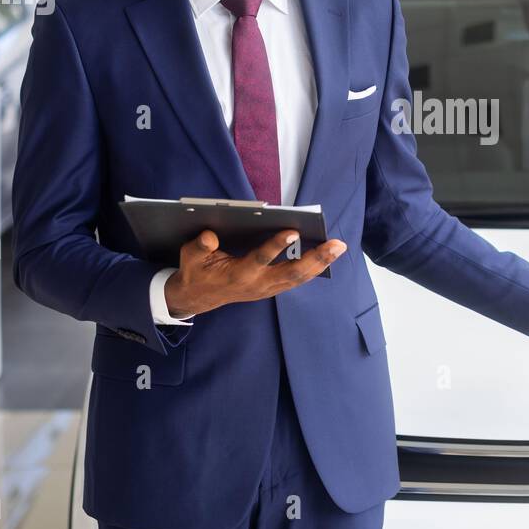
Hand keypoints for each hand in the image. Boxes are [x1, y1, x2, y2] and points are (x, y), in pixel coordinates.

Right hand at [164, 228, 345, 317]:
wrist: (198, 298)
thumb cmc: (196, 272)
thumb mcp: (190, 256)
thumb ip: (199, 246)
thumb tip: (210, 236)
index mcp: (238, 275)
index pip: (260, 259)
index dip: (276, 246)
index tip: (292, 230)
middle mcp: (257, 285)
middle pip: (292, 273)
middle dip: (316, 258)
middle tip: (337, 244)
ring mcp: (267, 289)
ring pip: (299, 278)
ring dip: (321, 263)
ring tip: (339, 247)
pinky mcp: (272, 289)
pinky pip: (297, 279)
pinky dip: (313, 268)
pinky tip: (327, 255)